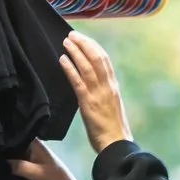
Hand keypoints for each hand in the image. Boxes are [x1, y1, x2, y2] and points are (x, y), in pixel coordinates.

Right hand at [7, 139, 98, 179]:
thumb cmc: (53, 178)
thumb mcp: (37, 172)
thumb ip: (20, 166)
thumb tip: (2, 162)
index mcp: (33, 142)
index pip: (15, 134)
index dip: (4, 136)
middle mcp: (28, 147)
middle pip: (9, 145)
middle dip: (1, 150)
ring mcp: (24, 157)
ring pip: (8, 156)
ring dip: (2, 160)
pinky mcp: (22, 167)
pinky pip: (10, 166)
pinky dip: (5, 168)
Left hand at [60, 33, 131, 152]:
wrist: (116, 145)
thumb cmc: (113, 131)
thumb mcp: (112, 107)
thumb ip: (105, 94)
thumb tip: (96, 85)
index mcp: (113, 87)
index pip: (105, 60)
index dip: (94, 47)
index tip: (84, 39)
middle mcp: (107, 87)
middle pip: (97, 58)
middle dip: (84, 44)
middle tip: (72, 34)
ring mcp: (98, 94)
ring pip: (87, 66)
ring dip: (76, 52)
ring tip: (66, 42)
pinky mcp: (88, 103)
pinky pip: (78, 82)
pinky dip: (70, 68)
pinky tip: (63, 59)